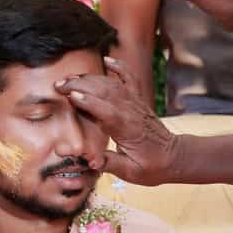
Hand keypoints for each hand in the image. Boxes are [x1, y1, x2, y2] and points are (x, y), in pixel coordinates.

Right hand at [55, 57, 179, 185]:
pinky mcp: (138, 100)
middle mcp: (131, 112)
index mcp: (128, 130)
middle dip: (81, 86)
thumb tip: (91, 162)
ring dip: (90, 78)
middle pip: (105, 92)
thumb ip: (110, 164)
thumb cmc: (151, 167)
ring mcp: (135, 104)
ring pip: (112, 84)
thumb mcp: (130, 172)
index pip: (107, 112)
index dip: (88, 102)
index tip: (70, 96)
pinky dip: (119, 67)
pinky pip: (130, 79)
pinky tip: (107, 60)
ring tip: (70, 77)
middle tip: (59, 85)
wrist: (173, 157)